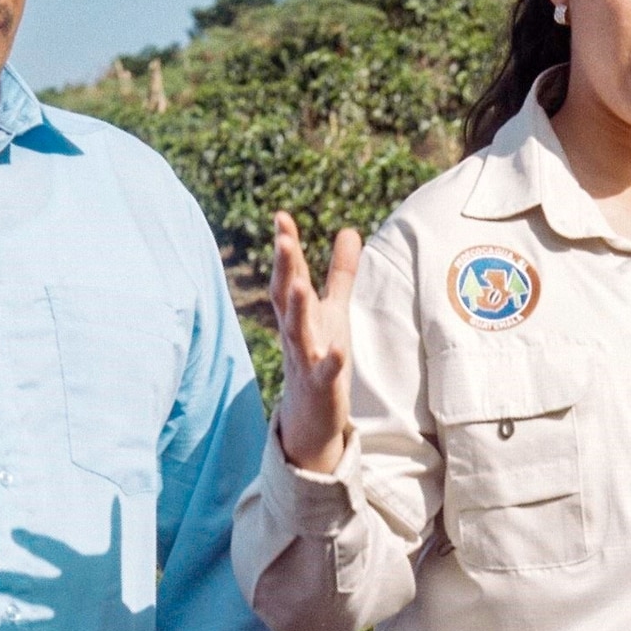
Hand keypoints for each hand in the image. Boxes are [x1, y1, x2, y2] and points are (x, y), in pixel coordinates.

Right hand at [271, 211, 360, 474]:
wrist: (310, 414)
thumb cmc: (321, 354)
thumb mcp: (333, 309)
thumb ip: (340, 271)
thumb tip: (349, 229)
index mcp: (300, 311)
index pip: (291, 273)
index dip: (286, 246)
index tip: (281, 216)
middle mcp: (296, 331)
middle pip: (286, 296)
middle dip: (285, 268)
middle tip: (283, 239)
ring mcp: (305, 358)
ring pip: (297, 331)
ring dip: (298, 308)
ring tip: (300, 285)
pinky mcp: (321, 386)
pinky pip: (324, 372)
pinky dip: (330, 361)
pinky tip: (338, 349)